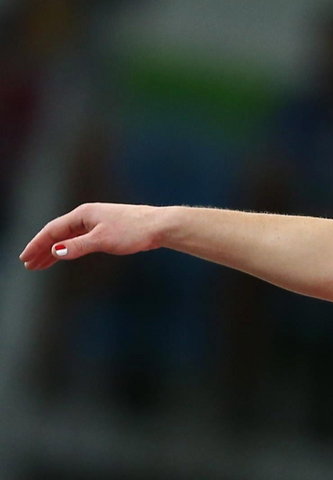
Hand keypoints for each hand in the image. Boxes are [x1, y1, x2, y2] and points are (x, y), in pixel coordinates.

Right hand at [19, 203, 162, 270]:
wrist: (160, 226)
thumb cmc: (133, 231)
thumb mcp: (102, 240)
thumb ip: (78, 246)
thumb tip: (55, 250)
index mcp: (83, 214)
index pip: (52, 230)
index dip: (37, 244)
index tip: (25, 259)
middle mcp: (88, 216)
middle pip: (58, 233)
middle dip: (42, 249)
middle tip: (29, 265)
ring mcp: (98, 222)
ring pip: (69, 237)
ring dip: (54, 250)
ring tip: (42, 265)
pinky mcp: (108, 230)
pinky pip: (80, 240)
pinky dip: (70, 249)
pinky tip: (65, 255)